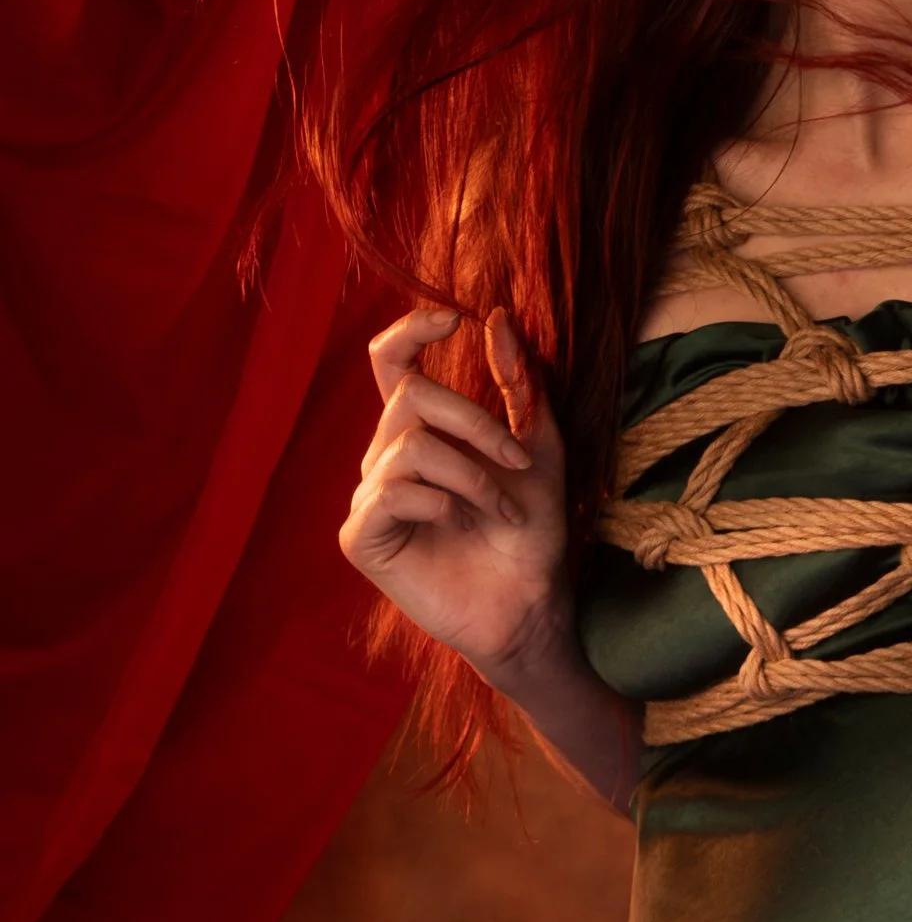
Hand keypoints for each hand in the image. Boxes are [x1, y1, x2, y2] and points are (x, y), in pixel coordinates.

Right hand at [340, 307, 568, 672]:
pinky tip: (459, 523)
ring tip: (504, 509)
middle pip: (409, 395)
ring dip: (472, 474)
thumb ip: (520, 387)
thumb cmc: (531, 532)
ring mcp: (370, 496)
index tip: (454, 320)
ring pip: (408, 445)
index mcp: (421, 430)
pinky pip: (387, 493)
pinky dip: (436, 501)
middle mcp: (387, 456)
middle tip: (519, 462)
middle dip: (476, 423)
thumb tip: (495, 318)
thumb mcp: (539, 448)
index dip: (410, 330)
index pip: (390, 361)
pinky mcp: (361, 536)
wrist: (530, 603)